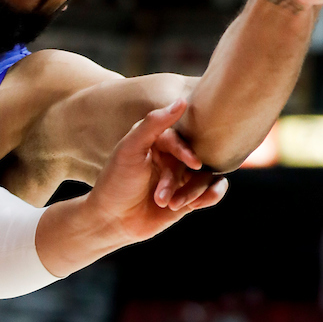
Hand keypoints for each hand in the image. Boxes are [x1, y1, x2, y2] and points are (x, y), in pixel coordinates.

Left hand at [85, 99, 227, 247]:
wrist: (110, 221)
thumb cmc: (115, 182)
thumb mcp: (130, 149)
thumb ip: (153, 123)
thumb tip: (182, 101)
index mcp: (158, 140)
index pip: (181, 139)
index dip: (187, 151)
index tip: (192, 163)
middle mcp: (171, 157)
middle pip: (195, 159)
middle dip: (179, 180)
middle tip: (162, 198)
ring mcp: (181, 178)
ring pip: (205, 176)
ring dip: (192, 191)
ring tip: (170, 206)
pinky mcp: (188, 197)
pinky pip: (211, 191)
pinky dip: (212, 195)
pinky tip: (198, 203)